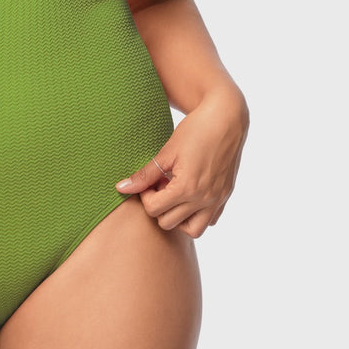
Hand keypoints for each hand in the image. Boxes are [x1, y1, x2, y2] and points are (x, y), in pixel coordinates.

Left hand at [116, 88, 248, 237]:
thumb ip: (145, 174)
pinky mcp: (226, 196)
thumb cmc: (195, 130)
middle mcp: (204, 199)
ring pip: (192, 230)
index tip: (150, 180)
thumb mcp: (167, 152)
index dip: (146, 196)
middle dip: (160, 206)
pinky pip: (210, 220)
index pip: (154, 210)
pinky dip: (198, 214)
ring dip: (179, 216)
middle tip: (162, 184)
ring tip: (176, 192)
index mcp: (187, 188)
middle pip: (169, 223)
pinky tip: (192, 193)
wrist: (226, 118)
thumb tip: (121, 188)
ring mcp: (217, 200)